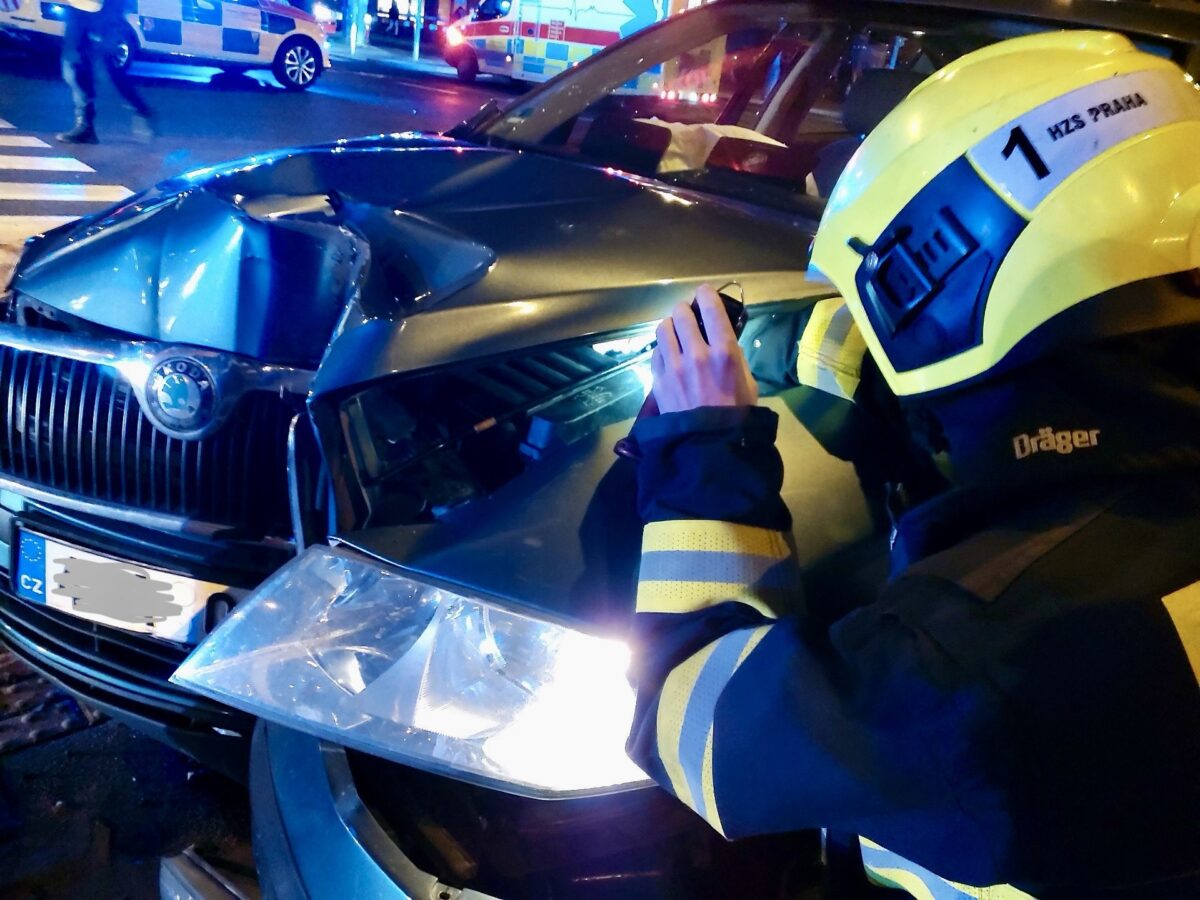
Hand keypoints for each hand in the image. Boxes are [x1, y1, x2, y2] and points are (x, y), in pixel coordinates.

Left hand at [652, 284, 758, 413]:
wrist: (710, 445)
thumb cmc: (737, 415)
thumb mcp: (747, 382)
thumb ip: (734, 357)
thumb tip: (721, 342)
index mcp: (724, 352)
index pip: (711, 308)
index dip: (706, 294)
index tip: (704, 292)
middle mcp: (697, 353)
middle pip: (681, 313)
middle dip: (684, 310)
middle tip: (688, 315)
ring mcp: (674, 367)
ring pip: (663, 329)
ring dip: (669, 326)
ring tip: (674, 333)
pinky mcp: (658, 381)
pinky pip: (655, 353)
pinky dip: (662, 350)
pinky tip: (669, 357)